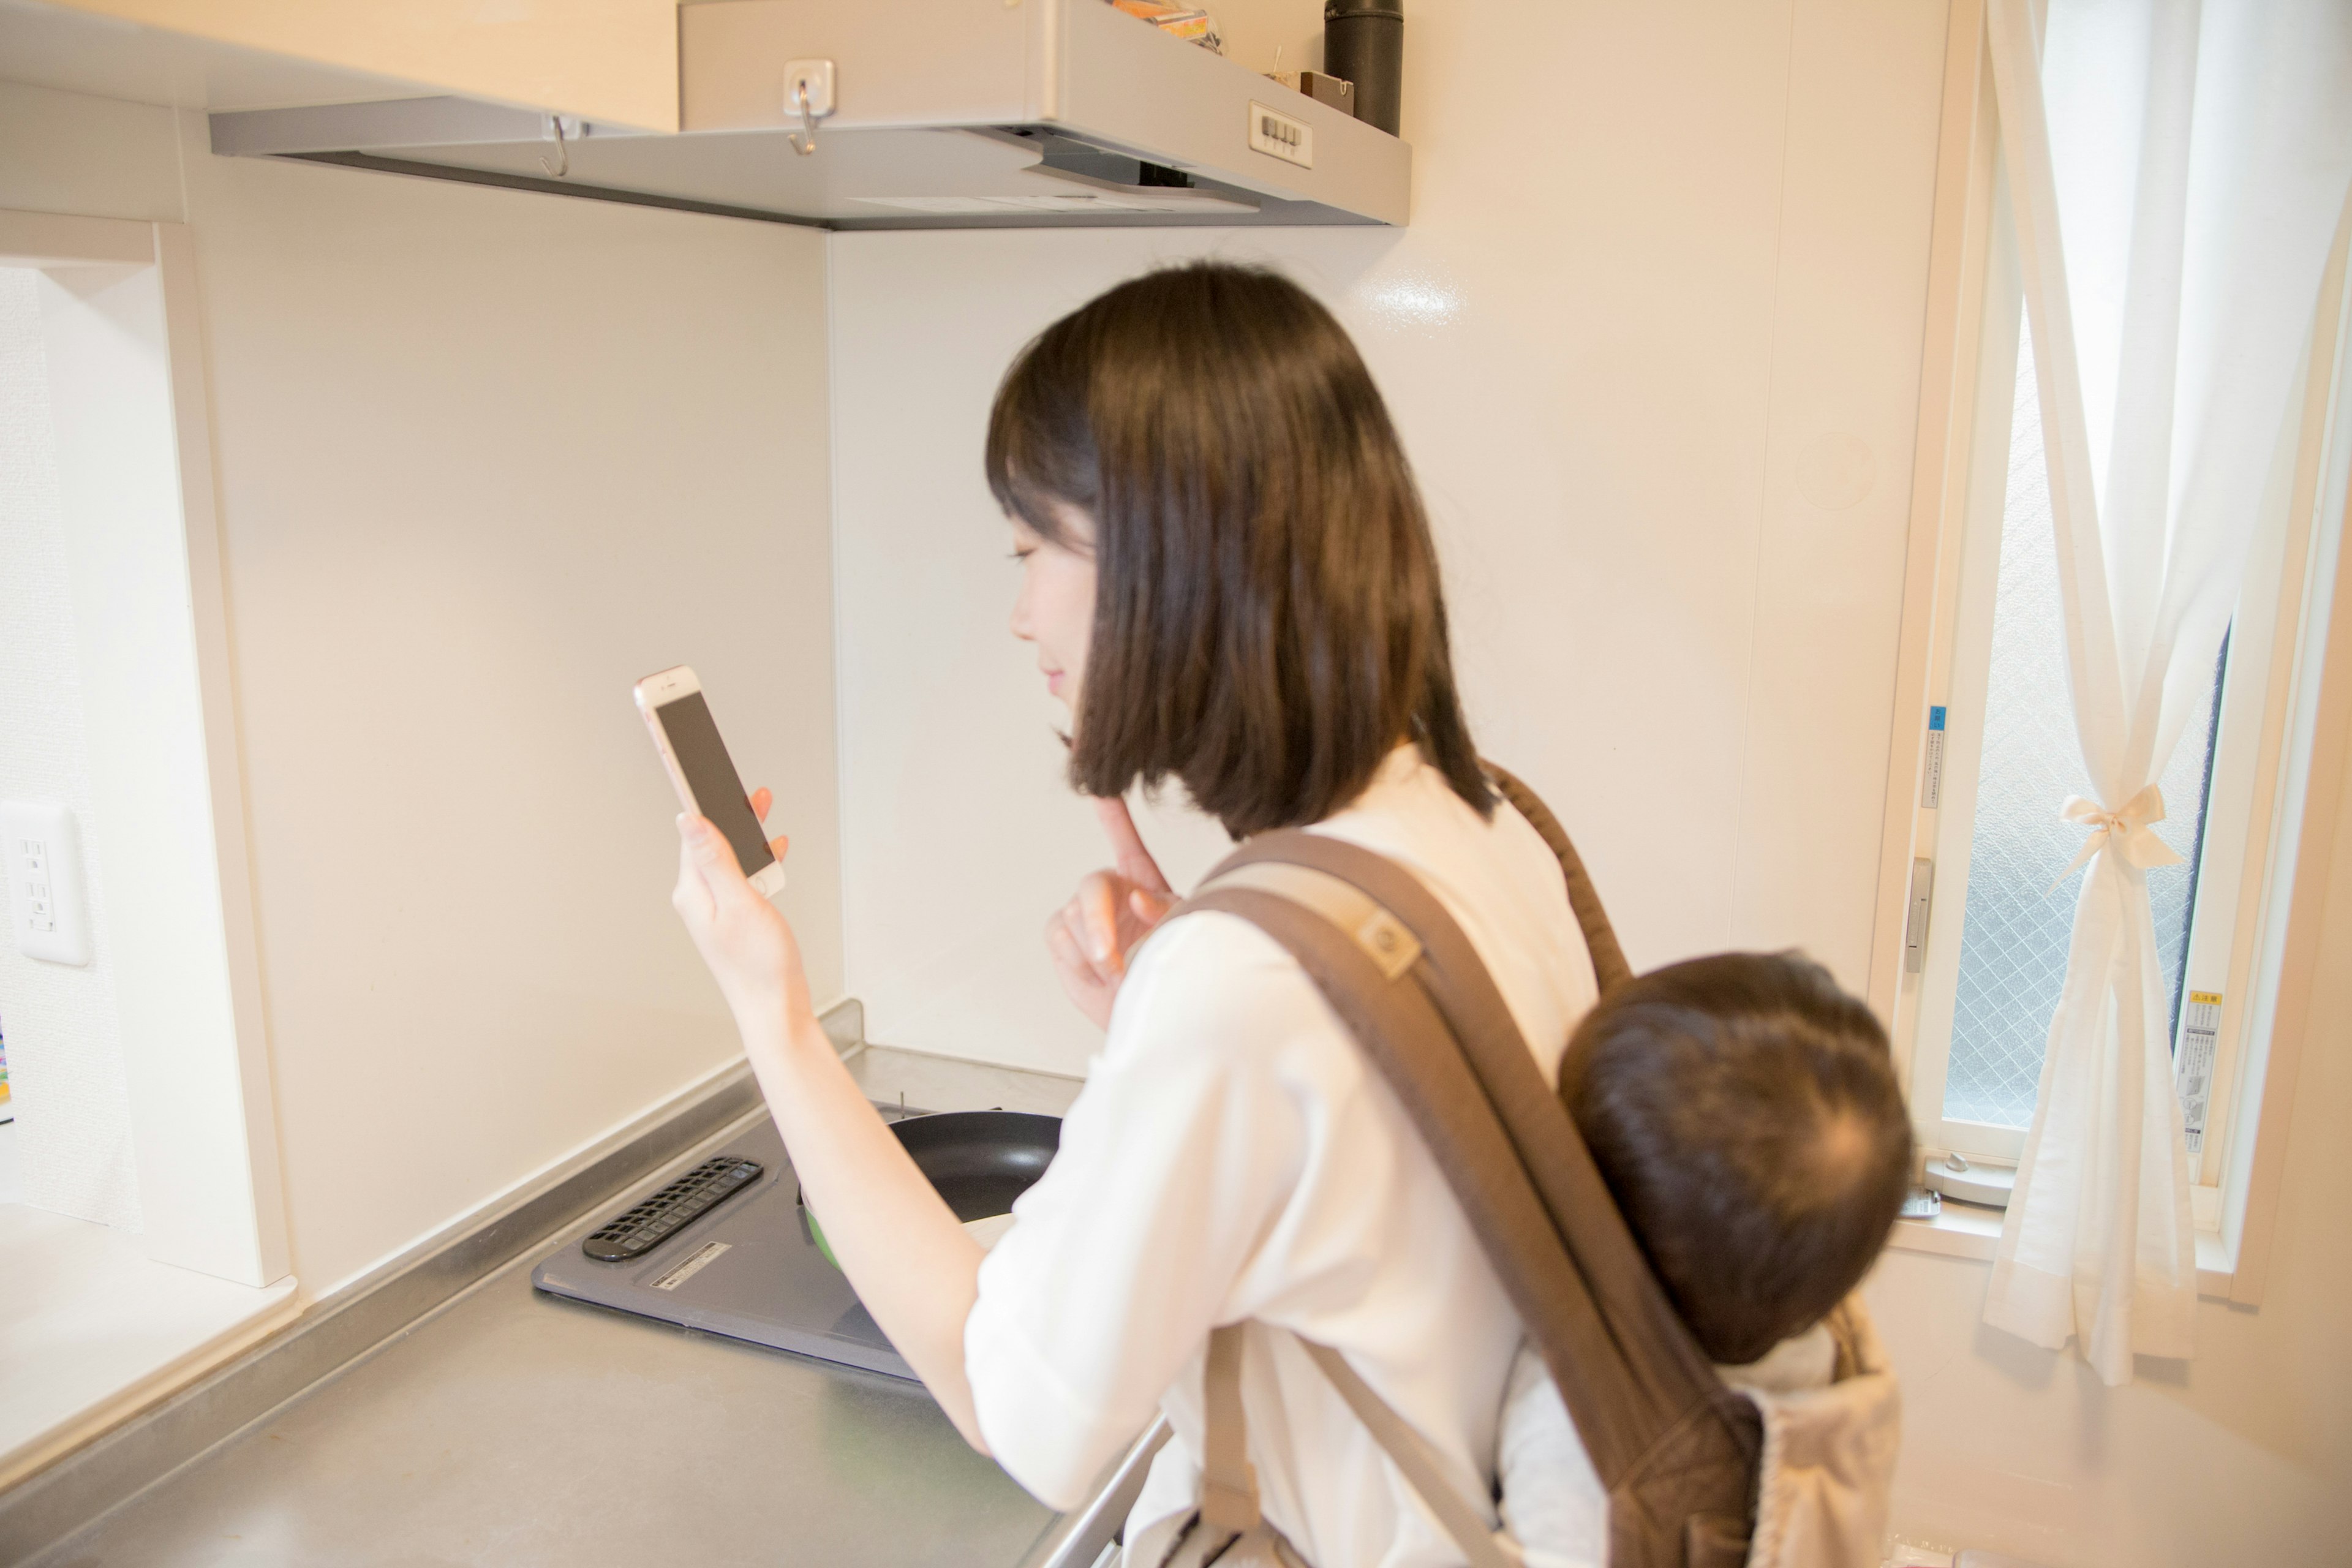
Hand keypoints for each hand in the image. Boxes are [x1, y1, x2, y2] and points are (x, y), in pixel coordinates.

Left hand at [672, 787, 808, 1030]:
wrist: (776, 1008)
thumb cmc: (760, 964)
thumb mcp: (740, 903)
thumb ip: (716, 859)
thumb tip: (689, 819)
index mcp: (693, 891)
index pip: (692, 834)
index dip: (702, 803)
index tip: (703, 774)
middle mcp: (698, 897)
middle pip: (709, 842)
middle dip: (729, 815)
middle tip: (752, 792)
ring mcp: (715, 907)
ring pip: (727, 858)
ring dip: (745, 836)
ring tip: (762, 811)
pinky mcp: (734, 915)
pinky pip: (741, 877)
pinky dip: (757, 861)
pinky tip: (773, 853)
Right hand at [1045, 797, 1175, 1029]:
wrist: (1145, 1007)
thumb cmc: (1169, 962)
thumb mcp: (1179, 932)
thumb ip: (1163, 913)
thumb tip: (1136, 899)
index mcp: (1139, 879)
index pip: (1124, 838)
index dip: (1111, 811)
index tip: (1101, 781)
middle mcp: (1108, 890)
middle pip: (1092, 885)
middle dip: (1098, 922)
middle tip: (1109, 960)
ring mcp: (1081, 913)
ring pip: (1075, 919)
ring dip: (1096, 954)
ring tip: (1121, 975)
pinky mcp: (1061, 937)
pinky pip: (1060, 939)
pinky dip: (1080, 962)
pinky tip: (1099, 975)